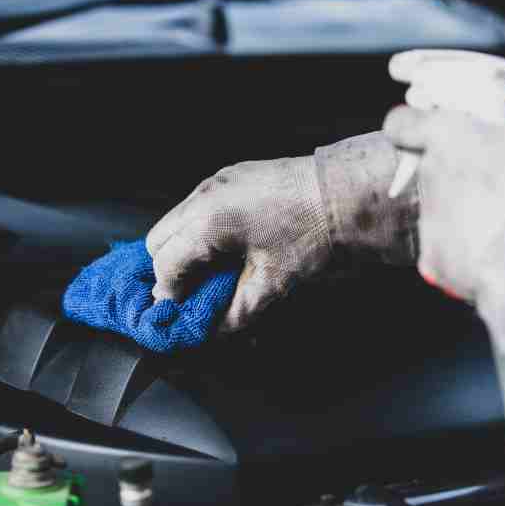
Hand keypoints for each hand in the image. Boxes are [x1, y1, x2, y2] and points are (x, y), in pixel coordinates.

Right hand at [146, 132, 407, 332]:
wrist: (345, 194)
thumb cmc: (313, 235)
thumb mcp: (271, 285)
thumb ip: (233, 313)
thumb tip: (211, 329)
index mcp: (208, 221)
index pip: (165, 263)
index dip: (169, 295)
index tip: (181, 313)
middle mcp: (205, 195)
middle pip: (159, 239)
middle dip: (169, 270)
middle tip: (192, 295)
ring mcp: (217, 181)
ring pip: (176, 221)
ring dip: (183, 249)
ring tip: (210, 274)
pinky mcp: (231, 176)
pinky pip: (198, 207)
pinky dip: (199, 231)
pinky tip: (224, 249)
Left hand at [381, 86, 504, 300]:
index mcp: (448, 139)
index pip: (401, 123)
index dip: (415, 125)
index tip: (440, 132)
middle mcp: (428, 178)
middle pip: (431, 169)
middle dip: (459, 171)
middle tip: (501, 181)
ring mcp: (428, 223)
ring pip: (442, 210)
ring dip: (466, 211)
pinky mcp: (432, 262)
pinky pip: (446, 249)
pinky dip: (467, 249)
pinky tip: (499, 250)